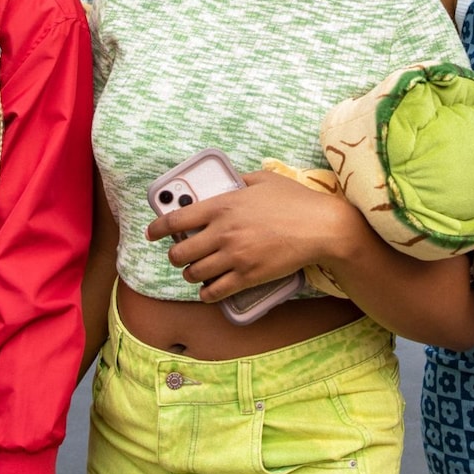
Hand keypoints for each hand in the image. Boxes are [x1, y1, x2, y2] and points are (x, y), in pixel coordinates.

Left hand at [146, 169, 358, 301]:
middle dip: (175, 256)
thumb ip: (241, 180)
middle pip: (179, 252)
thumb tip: (231, 181)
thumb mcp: (264, 180)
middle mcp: (222, 232)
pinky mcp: (248, 276)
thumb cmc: (296, 201)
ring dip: (191, 275)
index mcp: (222, 205)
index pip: (175, 220)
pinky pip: (215, 292)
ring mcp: (234, 256)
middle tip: (180, 255)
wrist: (321, 228)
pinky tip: (209, 290)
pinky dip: (207, 293)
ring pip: (194, 274)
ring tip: (197, 272)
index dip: (157, 228)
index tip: (151, 233)